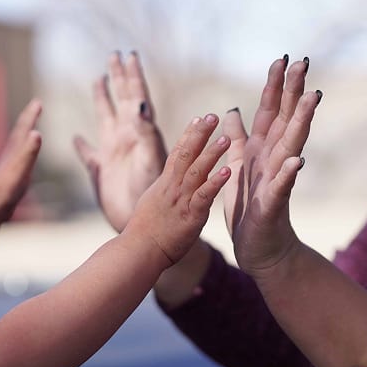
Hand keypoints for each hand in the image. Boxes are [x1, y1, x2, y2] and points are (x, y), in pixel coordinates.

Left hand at [0, 99, 42, 221]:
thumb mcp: (19, 171)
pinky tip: (23, 158)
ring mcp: (9, 166)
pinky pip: (19, 158)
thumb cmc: (3, 192)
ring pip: (18, 145)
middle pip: (20, 132)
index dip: (32, 115)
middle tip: (36, 105)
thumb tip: (36, 132)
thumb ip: (27, 153)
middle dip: (29, 118)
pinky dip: (23, 152)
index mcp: (14, 152)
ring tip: (30, 128)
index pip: (24, 128)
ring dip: (25, 134)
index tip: (38, 101)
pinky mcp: (9, 177)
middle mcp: (10, 155)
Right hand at [74, 51, 167, 231]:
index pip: (136, 96)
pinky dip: (82, 146)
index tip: (129, 54)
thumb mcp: (149, 158)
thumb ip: (144, 132)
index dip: (133, 75)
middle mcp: (126, 138)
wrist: (143, 224)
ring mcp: (113, 153)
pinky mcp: (101, 171)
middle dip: (118, 77)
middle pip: (121, 100)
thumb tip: (139, 103)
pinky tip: (77, 139)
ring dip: (102, 99)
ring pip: (105, 118)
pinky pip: (89, 154)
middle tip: (115, 55)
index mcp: (139, 132)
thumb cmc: (150, 193)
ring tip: (98, 80)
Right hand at [124, 114, 230, 264]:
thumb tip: (166, 184)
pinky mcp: (190, 216)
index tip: (199, 118)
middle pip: (187, 154)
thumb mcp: (151, 204)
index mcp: (164, 183)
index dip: (189, 134)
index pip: (177, 153)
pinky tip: (228, 172)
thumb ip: (162, 191)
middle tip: (213, 116)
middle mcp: (172, 187)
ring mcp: (181, 200)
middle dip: (200, 133)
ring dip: (212, 153)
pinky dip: (215, 183)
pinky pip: (204, 196)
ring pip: (197, 171)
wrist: (138, 251)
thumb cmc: (143, 232)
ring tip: (227, 138)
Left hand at [227, 56, 319, 275]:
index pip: (270, 110)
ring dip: (301, 122)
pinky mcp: (274, 204)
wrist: (259, 246)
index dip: (275, 85)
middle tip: (304, 63)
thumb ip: (238, 138)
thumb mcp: (237, 165)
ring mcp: (277, 179)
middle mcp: (274, 158)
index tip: (282, 58)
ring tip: (312, 99)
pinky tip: (299, 160)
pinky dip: (290, 173)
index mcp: (261, 148)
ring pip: (291, 145)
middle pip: (286, 119)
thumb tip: (233, 111)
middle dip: (293, 91)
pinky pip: (283, 186)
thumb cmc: (248, 206)